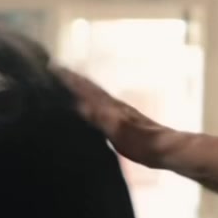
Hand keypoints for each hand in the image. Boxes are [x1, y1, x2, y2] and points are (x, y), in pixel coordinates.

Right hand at [61, 70, 176, 169]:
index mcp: (110, 105)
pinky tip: (91, 107)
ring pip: (95, 95)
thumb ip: (100, 117)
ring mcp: (119, 112)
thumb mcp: (118, 130)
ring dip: (81, 87)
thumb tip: (78, 104)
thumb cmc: (142, 143)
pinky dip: (91, 102)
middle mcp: (113, 105)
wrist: (166, 150)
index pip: (85, 87)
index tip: (52, 67)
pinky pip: (101, 107)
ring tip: (69, 83)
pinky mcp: (123, 122)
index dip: (69, 78)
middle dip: (72, 78)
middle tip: (55, 69)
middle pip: (89, 87)